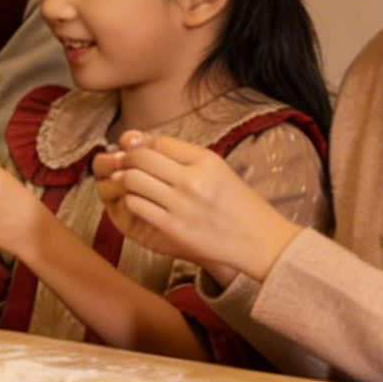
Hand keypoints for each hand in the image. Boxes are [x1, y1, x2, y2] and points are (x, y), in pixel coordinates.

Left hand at [100, 132, 300, 282]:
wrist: (260, 241)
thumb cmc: (238, 204)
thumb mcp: (217, 169)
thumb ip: (180, 155)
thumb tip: (135, 140)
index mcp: (206, 160)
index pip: (158, 142)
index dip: (138, 143)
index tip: (131, 148)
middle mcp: (193, 179)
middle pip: (140, 158)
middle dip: (126, 159)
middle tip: (122, 164)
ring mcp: (181, 205)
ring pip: (132, 180)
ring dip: (124, 180)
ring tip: (127, 183)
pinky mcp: (173, 227)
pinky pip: (136, 205)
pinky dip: (130, 201)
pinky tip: (138, 202)